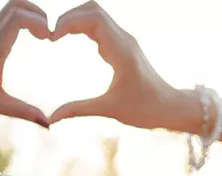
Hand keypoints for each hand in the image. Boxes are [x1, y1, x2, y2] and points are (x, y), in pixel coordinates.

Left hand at [0, 0, 50, 126]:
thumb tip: (48, 124)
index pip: (18, 18)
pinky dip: (22, 20)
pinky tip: (30, 38)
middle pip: (16, 4)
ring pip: (10, 8)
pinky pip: (6, 18)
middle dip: (38, 13)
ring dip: (30, 15)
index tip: (49, 39)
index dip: (38, 22)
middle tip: (48, 34)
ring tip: (43, 35)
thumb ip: (23, 112)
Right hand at [48, 1, 202, 132]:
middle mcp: (123, 39)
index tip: (52, 38)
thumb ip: (78, 110)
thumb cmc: (145, 109)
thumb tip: (51, 119)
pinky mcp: (122, 46)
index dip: (69, 22)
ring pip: (96, 15)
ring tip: (56, 36)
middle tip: (51, 36)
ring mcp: (124, 41)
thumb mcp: (109, 110)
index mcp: (122, 50)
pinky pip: (100, 26)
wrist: (170, 108)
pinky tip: (70, 40)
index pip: (93, 18)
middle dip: (68, 17)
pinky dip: (82, 27)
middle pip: (93, 9)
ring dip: (75, 20)